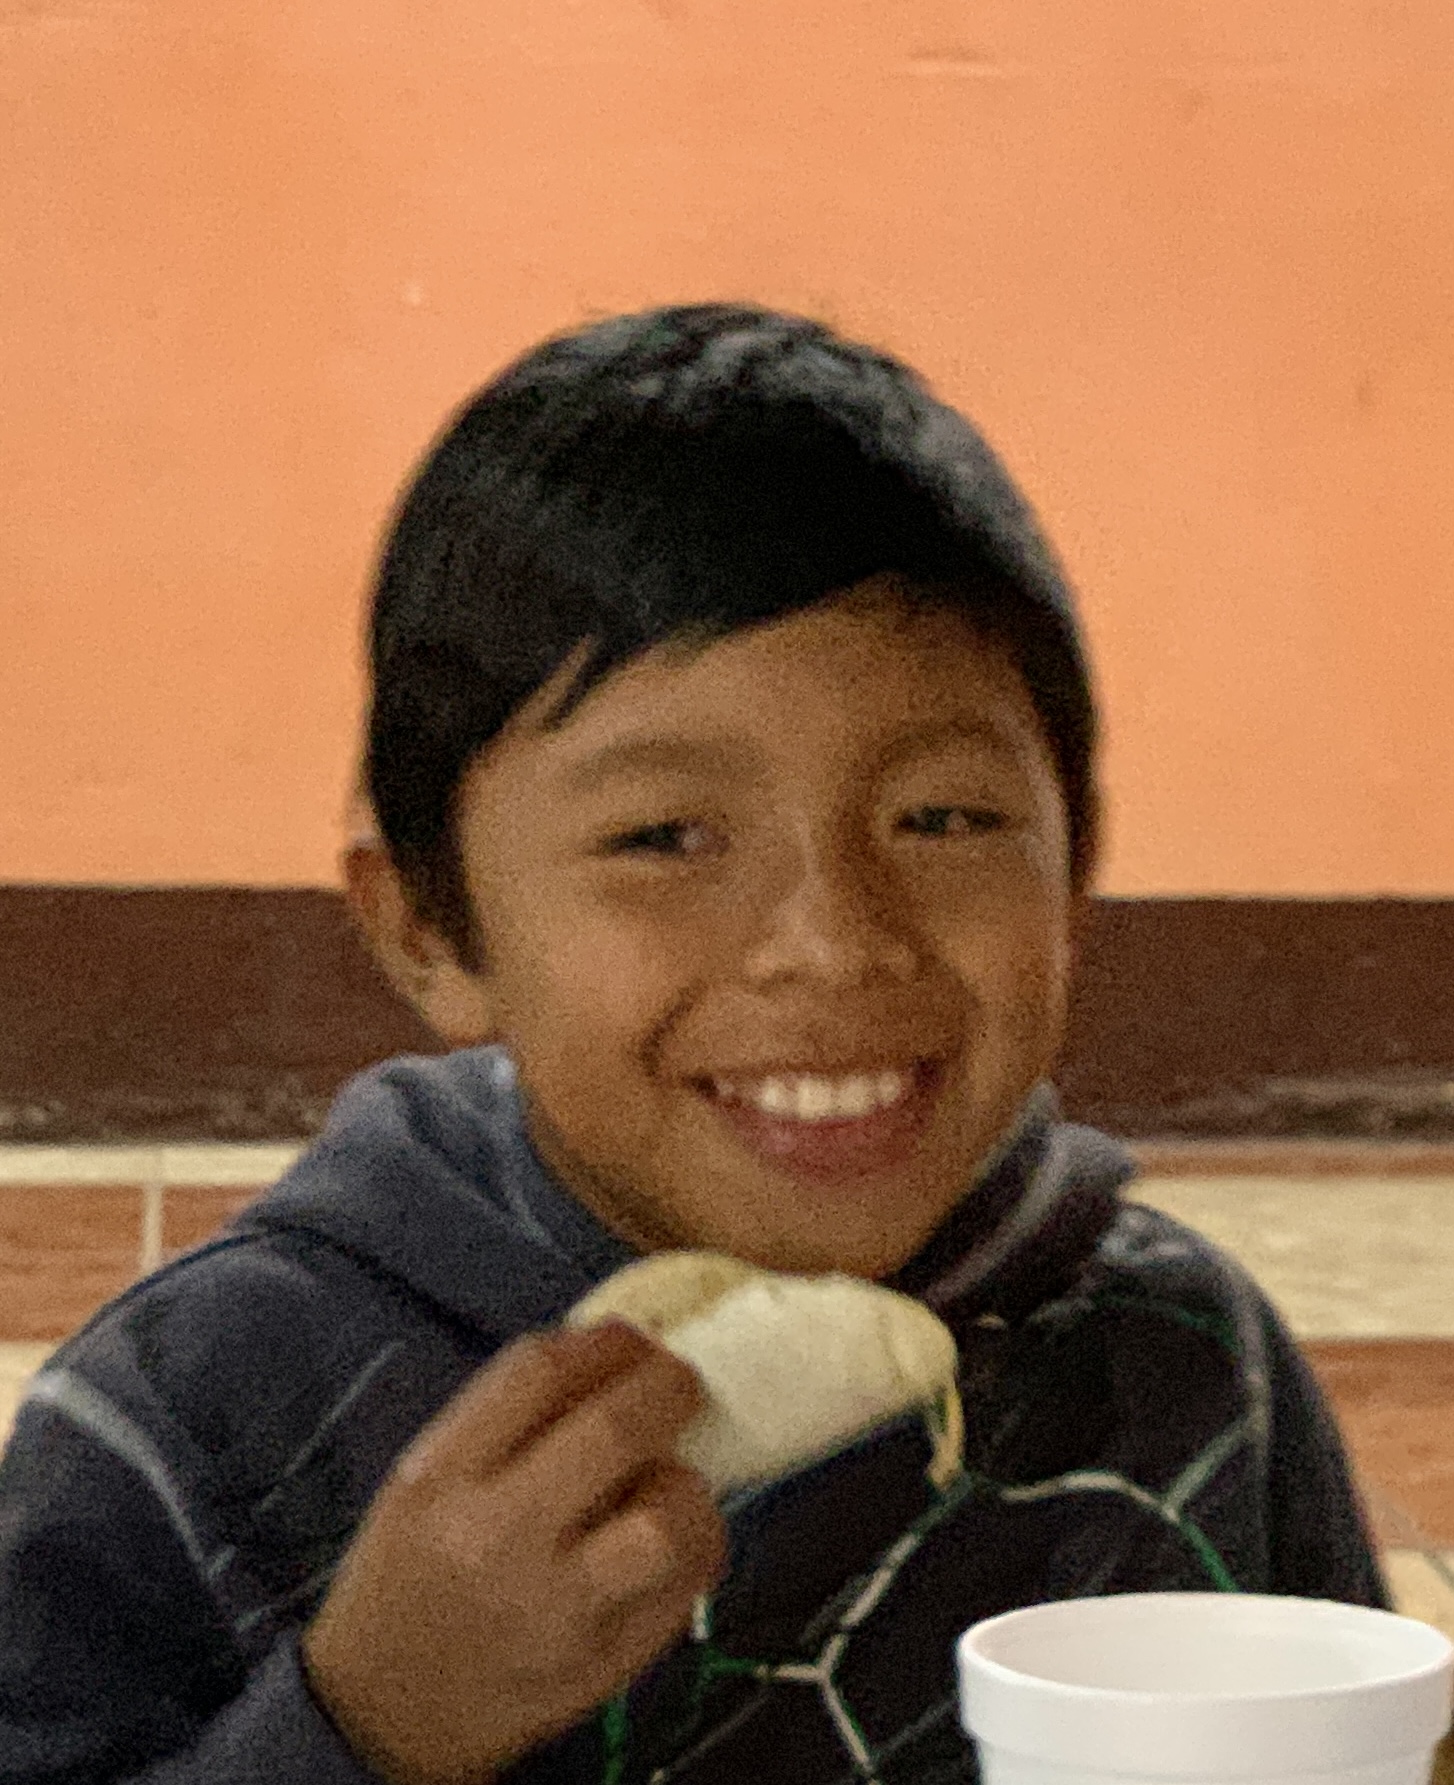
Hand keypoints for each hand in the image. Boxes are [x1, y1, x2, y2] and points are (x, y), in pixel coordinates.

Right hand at [301, 1319, 724, 1784]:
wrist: (384, 1711)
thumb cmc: (412, 1573)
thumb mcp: (424, 1477)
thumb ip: (504, 1416)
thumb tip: (611, 1349)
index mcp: (442, 1478)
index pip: (538, 1372)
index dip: (603, 1340)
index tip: (630, 1337)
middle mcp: (496, 1541)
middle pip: (613, 1432)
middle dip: (666, 1386)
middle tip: (678, 1383)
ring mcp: (555, 1611)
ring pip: (665, 1522)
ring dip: (685, 1483)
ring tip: (668, 1479)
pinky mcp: (601, 1664)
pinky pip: (686, 1586)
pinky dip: (696, 1545)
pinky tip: (673, 1535)